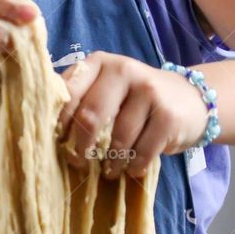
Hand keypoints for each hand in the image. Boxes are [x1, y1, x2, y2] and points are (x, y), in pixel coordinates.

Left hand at [55, 52, 209, 177]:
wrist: (192, 100)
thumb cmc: (136, 99)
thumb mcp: (108, 88)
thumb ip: (81, 96)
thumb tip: (42, 126)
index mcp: (100, 63)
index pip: (68, 91)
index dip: (58, 122)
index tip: (57, 143)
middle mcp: (124, 70)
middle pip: (90, 115)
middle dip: (81, 146)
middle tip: (79, 163)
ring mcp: (149, 91)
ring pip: (118, 138)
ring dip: (111, 162)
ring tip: (110, 170)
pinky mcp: (168, 116)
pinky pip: (142, 151)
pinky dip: (133, 167)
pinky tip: (132, 169)